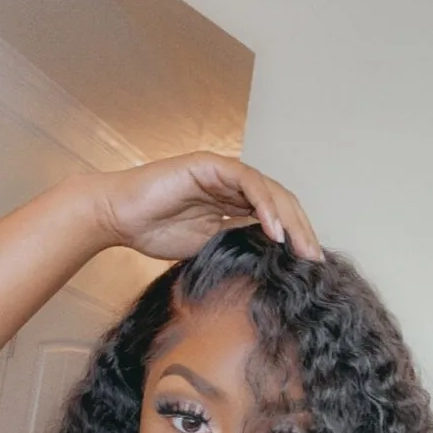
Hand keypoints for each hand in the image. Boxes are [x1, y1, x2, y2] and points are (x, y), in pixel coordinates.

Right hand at [96, 151, 322, 261]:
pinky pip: (247, 182)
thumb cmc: (154, 232)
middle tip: (313, 260)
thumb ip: (238, 245)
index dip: (295, 239)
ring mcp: (223, 172)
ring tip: (299, 248)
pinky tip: (273, 230)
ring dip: (289, 220)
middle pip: (280, 202)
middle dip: (301, 231)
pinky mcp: (211, 165)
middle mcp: (233, 184)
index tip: (309, 267)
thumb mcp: (208, 248)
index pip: (275, 218)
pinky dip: (264, 206)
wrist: (119, 218)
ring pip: (270, 190)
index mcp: (234, 203)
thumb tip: (271, 262)